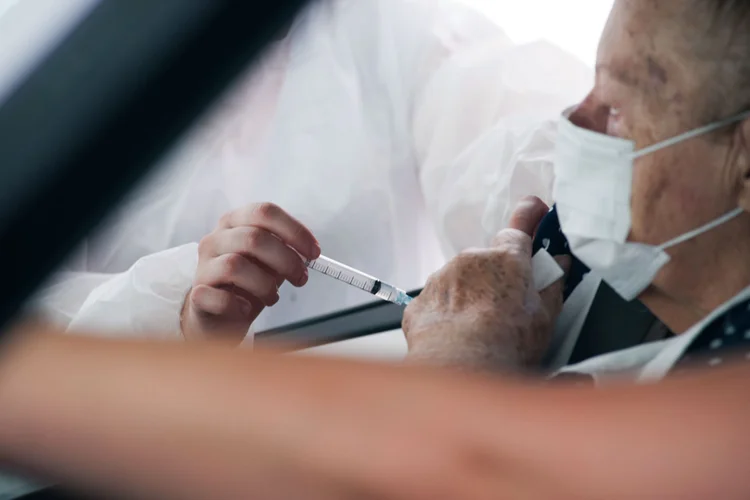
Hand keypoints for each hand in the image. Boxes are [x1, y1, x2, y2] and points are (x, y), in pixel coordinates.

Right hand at [181, 203, 319, 341]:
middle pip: (254, 238)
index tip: (314, 252)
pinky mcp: (198, 294)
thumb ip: (285, 251)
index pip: (265, 212)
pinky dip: (239, 305)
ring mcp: (203, 266)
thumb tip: (307, 253)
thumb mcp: (269, 261)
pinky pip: (219, 297)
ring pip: (236, 265)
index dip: (294, 231)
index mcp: (235, 222)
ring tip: (272, 296)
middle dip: (286, 260)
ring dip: (265, 285)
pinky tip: (246, 308)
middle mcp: (215, 239)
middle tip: (300, 278)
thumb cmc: (248, 283)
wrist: (218, 315)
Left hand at [402, 196, 568, 372]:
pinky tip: (457, 337)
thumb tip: (559, 265)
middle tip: (507, 308)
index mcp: (507, 258)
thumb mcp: (545, 317)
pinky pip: (438, 301)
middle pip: (488, 260)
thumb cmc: (507, 345)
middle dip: (497, 277)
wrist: (460, 369)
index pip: (519, 227)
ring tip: (479, 330)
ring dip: (470, 296)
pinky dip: (447, 314)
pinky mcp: (421, 301)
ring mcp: (442, 278)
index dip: (528, 219)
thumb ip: (552, 285)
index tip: (535, 211)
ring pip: (460, 280)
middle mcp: (471, 260)